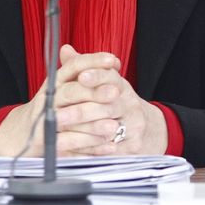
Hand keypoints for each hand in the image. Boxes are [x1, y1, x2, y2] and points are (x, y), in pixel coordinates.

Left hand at [51, 45, 167, 155]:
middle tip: (58, 116)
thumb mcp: (105, 84)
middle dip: (81, 112)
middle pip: (108, 106)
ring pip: (108, 130)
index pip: (111, 77)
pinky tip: (73, 154)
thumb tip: (64, 50)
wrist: (147, 129)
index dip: (97, 76)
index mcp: (122, 87)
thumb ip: (84, 67)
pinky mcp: (134, 148)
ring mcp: (135, 126)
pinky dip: (90, 154)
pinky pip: (110, 152)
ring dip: (82, 135)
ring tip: (60, 138)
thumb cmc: (119, 104)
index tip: (81, 77)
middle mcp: (131, 105)